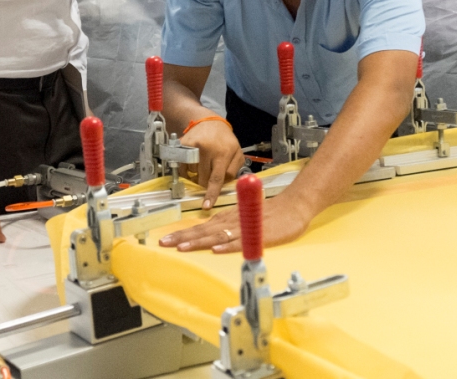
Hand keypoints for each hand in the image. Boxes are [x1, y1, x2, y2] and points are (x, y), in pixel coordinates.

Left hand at [158, 193, 310, 252]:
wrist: (292, 206)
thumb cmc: (266, 213)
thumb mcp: (241, 218)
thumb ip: (226, 227)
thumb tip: (209, 238)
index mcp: (225, 219)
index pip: (199, 228)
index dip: (182, 234)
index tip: (165, 240)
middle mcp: (230, 222)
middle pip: (203, 231)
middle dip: (182, 237)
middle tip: (164, 243)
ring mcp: (243, 228)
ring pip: (217, 236)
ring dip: (199, 241)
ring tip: (182, 247)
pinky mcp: (257, 235)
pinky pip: (241, 241)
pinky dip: (228, 246)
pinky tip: (217, 250)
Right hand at [180, 120, 245, 208]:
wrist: (208, 122)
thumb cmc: (225, 139)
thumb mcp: (237, 152)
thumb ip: (234, 170)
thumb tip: (226, 185)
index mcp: (223, 153)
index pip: (217, 179)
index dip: (211, 193)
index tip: (206, 205)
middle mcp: (206, 150)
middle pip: (203, 179)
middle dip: (206, 182)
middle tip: (209, 172)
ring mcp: (193, 147)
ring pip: (192, 174)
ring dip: (197, 174)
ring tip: (203, 162)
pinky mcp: (182, 146)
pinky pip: (183, 167)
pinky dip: (187, 170)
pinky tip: (194, 162)